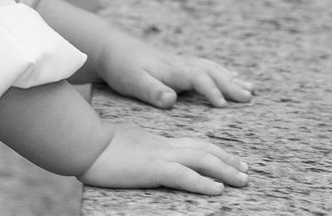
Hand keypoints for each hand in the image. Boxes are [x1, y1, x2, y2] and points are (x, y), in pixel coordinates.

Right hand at [78, 124, 248, 194]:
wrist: (84, 142)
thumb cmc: (98, 147)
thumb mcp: (128, 147)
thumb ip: (143, 153)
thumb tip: (149, 162)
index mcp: (159, 142)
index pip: (194, 144)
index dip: (215, 151)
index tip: (231, 159)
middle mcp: (164, 146)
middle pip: (204, 150)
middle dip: (228, 160)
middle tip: (246, 170)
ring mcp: (160, 156)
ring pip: (201, 161)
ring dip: (225, 171)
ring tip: (242, 180)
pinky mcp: (152, 168)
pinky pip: (183, 176)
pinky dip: (203, 182)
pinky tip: (217, 189)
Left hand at [96, 34, 254, 108]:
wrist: (111, 47)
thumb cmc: (122, 67)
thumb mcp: (133, 82)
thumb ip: (153, 91)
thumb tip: (172, 100)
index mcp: (173, 69)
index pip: (200, 79)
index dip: (213, 91)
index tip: (224, 106)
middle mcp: (181, 64)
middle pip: (213, 72)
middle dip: (232, 85)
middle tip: (250, 97)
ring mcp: (181, 63)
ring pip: (212, 68)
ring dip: (231, 78)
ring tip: (250, 88)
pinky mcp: (177, 65)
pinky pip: (206, 67)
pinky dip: (221, 72)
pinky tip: (229, 76)